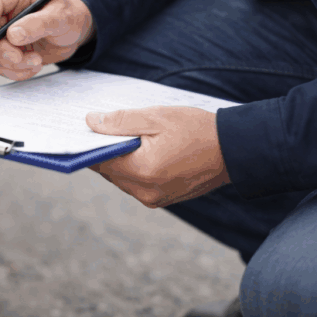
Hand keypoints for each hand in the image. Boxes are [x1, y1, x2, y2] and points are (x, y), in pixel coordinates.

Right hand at [0, 0, 94, 80]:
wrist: (78, 32)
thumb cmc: (71, 15)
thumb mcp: (60, 16)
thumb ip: (38, 24)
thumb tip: (13, 35)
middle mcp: (9, 14)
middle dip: (4, 50)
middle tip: (20, 58)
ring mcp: (9, 34)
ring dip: (14, 63)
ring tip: (37, 61)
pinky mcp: (13, 51)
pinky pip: (4, 66)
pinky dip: (18, 71)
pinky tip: (35, 66)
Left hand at [86, 106, 229, 207]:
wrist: (234, 150)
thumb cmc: (196, 129)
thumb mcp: (156, 117)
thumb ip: (120, 121)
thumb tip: (90, 122)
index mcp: (142, 171)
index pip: (98, 162)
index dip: (87, 146)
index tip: (82, 131)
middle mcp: (145, 191)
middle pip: (109, 172)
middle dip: (104, 151)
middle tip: (104, 128)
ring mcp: (155, 199)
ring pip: (122, 179)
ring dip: (120, 160)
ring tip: (127, 137)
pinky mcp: (163, 199)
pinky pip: (137, 184)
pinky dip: (134, 168)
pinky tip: (142, 150)